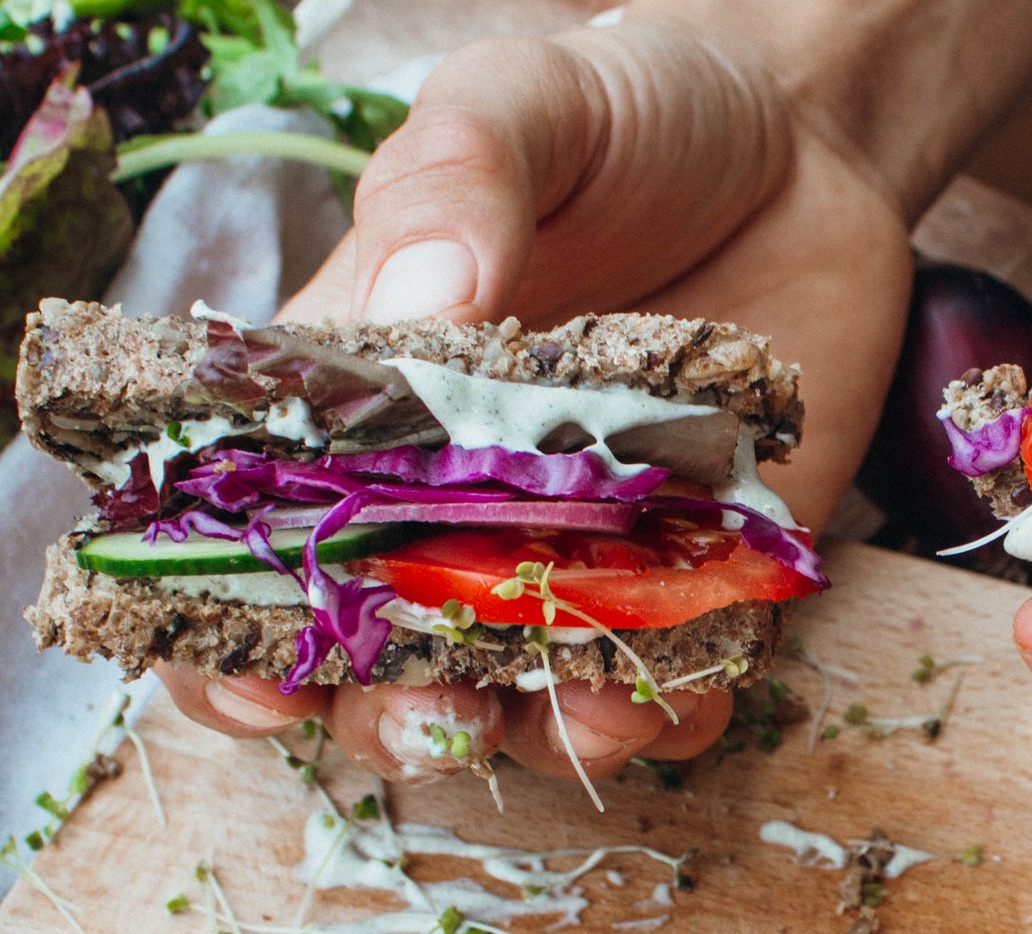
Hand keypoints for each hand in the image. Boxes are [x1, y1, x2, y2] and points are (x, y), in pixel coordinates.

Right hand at [160, 17, 912, 786]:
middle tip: (424, 707)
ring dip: (532, 728)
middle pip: (378, 658)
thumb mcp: (520, 107)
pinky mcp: (702, 567)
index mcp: (360, 405)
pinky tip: (677, 689)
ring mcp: (580, 547)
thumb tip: (423, 301)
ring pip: (522, 692)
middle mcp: (456, 502)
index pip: (256, 545)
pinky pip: (675, 677)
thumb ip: (456, 186)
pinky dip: (670, 706)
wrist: (801, 135)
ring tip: (571, 708)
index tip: (250, 669)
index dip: (230, 628)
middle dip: (384, 711)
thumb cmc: (631, 115)